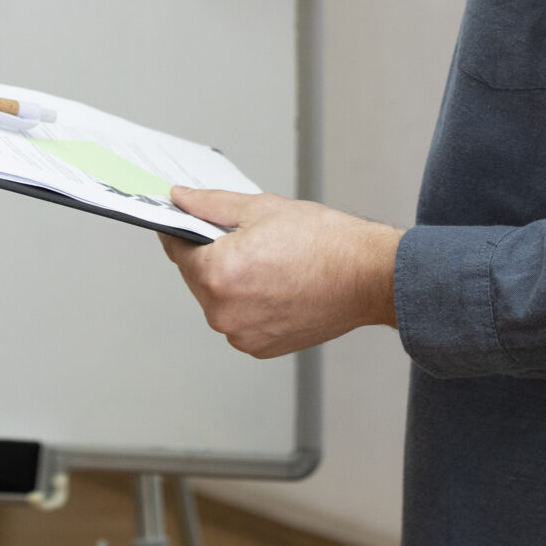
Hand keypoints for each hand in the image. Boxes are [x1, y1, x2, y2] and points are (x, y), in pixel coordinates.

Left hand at [160, 188, 401, 358]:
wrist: (368, 276)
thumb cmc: (324, 241)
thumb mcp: (260, 208)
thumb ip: (211, 205)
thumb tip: (181, 198)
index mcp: (217, 273)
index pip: (177, 250)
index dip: (179, 231)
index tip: (183, 223)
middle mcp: (222, 311)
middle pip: (197, 277)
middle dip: (211, 257)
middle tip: (245, 240)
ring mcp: (241, 334)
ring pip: (219, 301)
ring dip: (230, 283)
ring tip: (268, 264)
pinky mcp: (260, 347)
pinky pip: (240, 321)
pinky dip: (249, 305)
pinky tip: (276, 286)